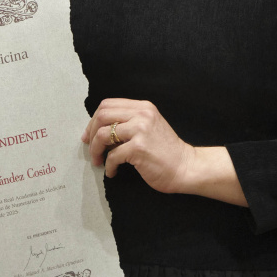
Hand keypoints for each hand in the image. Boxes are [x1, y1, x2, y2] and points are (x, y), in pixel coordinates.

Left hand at [82, 98, 245, 204]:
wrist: (186, 167)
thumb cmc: (166, 151)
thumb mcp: (150, 126)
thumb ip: (130, 122)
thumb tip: (100, 129)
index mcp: (143, 107)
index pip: (108, 104)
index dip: (94, 119)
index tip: (90, 134)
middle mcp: (142, 115)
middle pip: (102, 115)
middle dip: (91, 133)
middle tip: (91, 148)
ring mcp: (141, 130)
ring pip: (102, 134)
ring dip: (95, 150)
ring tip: (98, 161)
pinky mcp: (139, 148)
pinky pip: (112, 155)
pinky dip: (108, 166)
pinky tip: (112, 172)